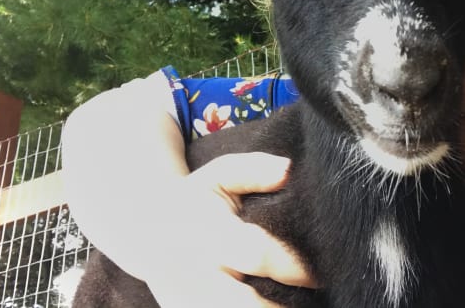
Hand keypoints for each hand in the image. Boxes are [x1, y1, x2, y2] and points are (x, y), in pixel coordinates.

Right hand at [137, 152, 315, 306]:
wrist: (144, 228)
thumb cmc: (195, 199)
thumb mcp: (219, 175)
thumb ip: (254, 170)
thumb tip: (289, 171)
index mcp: (207, 234)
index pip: (256, 254)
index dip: (293, 266)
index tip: (320, 273)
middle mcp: (196, 273)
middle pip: (245, 306)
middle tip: (311, 301)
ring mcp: (187, 301)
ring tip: (295, 306)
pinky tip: (269, 307)